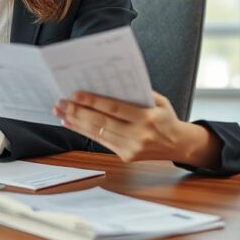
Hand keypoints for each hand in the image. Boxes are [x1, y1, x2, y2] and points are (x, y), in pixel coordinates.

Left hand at [53, 91, 220, 168]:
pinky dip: (84, 132)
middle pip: (101, 122)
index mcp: (147, 118)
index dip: (93, 102)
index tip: (75, 95)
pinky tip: (72, 124)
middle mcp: (138, 135)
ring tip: (61, 112)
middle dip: (78, 112)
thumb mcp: (158, 101)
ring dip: (76, 122)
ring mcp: (131, 148)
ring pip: (98, 133)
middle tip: (61, 103)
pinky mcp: (125, 156)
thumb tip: (107, 83)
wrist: (178, 144)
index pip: (114, 108)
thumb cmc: (165, 117)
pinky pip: (100, 141)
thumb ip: (137, 93)